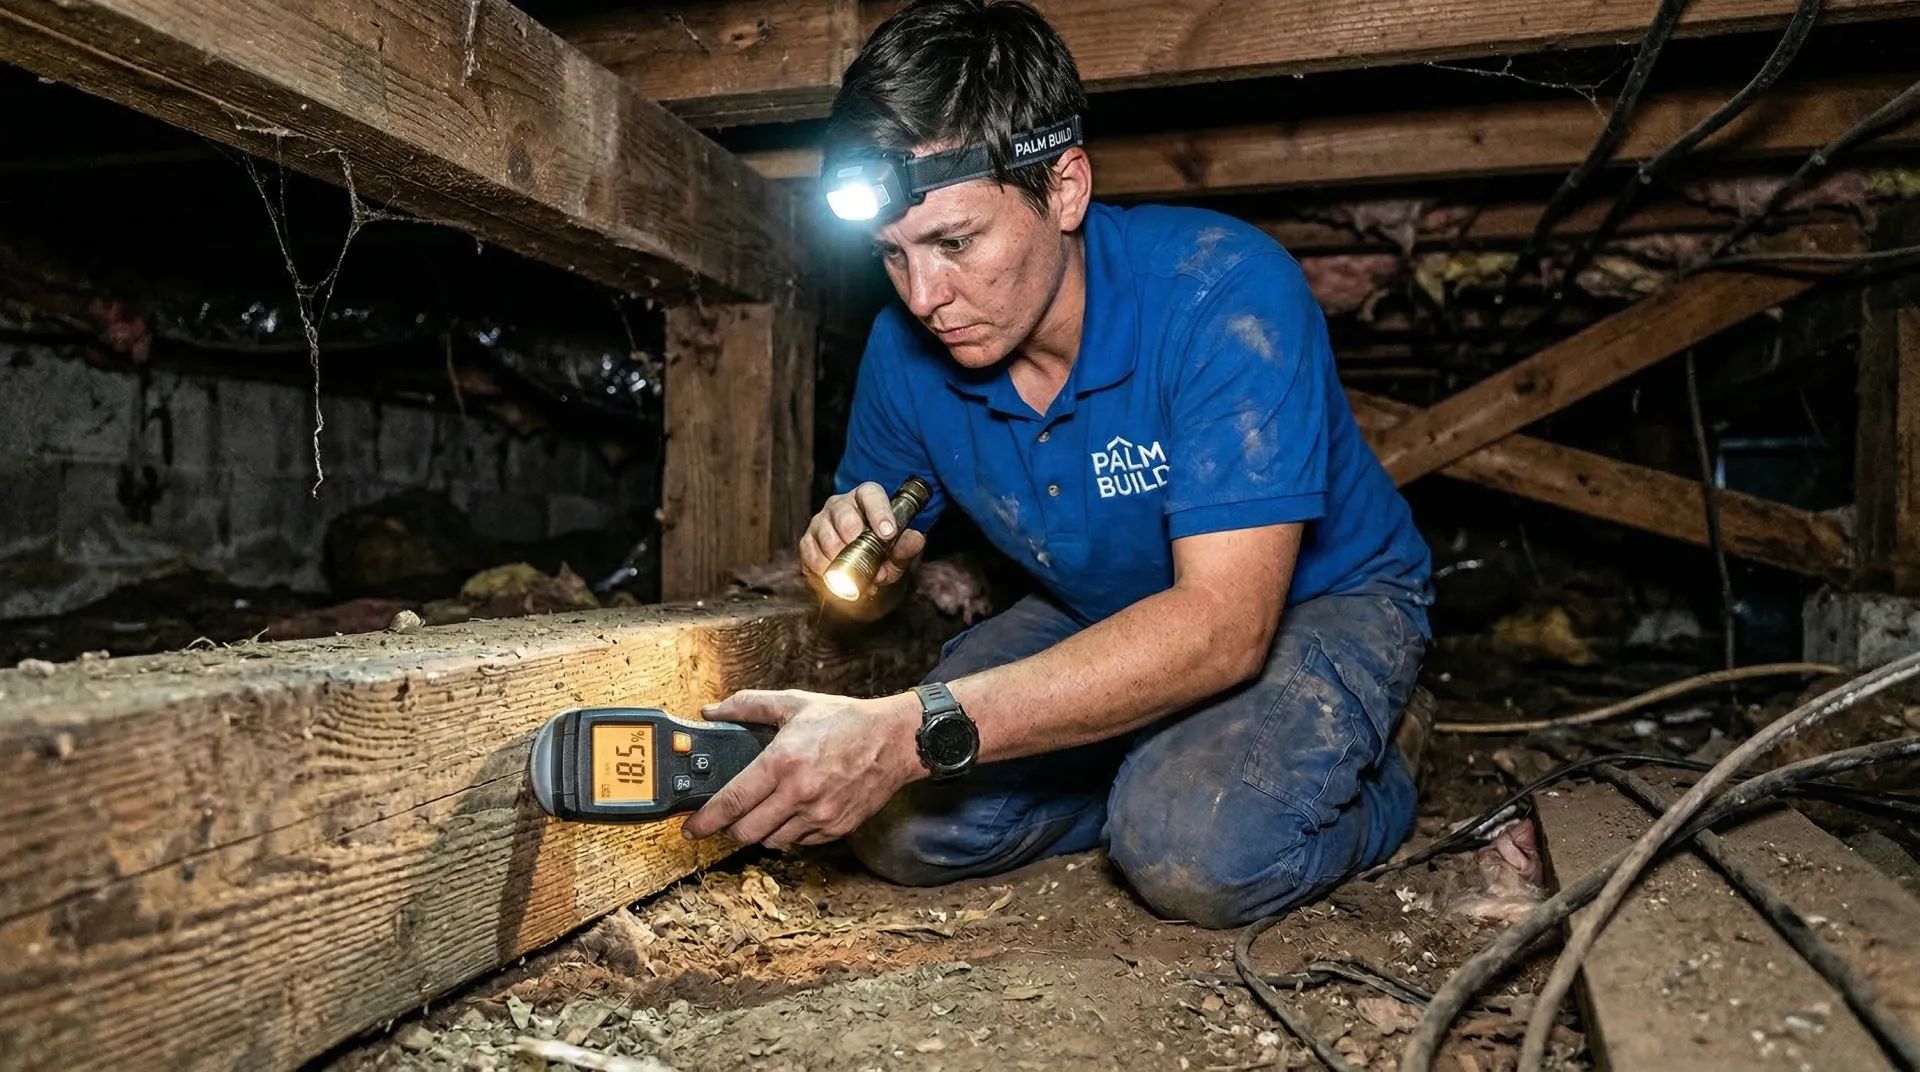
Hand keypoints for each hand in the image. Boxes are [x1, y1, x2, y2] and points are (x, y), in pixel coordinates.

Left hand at [681, 689, 922, 850]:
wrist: (895, 740)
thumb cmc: (846, 720)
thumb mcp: (794, 703)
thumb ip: (748, 706)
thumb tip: (712, 711)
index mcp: (782, 761)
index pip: (732, 802)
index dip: (704, 821)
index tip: (690, 829)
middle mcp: (799, 792)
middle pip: (746, 831)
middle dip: (730, 829)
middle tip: (728, 820)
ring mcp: (820, 814)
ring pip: (772, 841)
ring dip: (761, 831)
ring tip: (765, 812)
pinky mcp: (836, 827)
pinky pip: (800, 842)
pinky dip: (790, 832)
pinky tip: (795, 812)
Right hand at [799, 482, 926, 589]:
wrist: (858, 567)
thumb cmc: (879, 551)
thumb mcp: (898, 551)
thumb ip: (907, 545)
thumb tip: (915, 539)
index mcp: (865, 498)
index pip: (871, 495)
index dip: (879, 512)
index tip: (888, 534)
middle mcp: (839, 505)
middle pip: (843, 517)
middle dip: (857, 543)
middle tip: (869, 564)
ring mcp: (820, 522)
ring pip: (826, 539)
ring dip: (843, 563)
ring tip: (857, 579)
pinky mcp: (807, 542)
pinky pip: (811, 556)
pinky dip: (825, 572)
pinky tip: (838, 580)